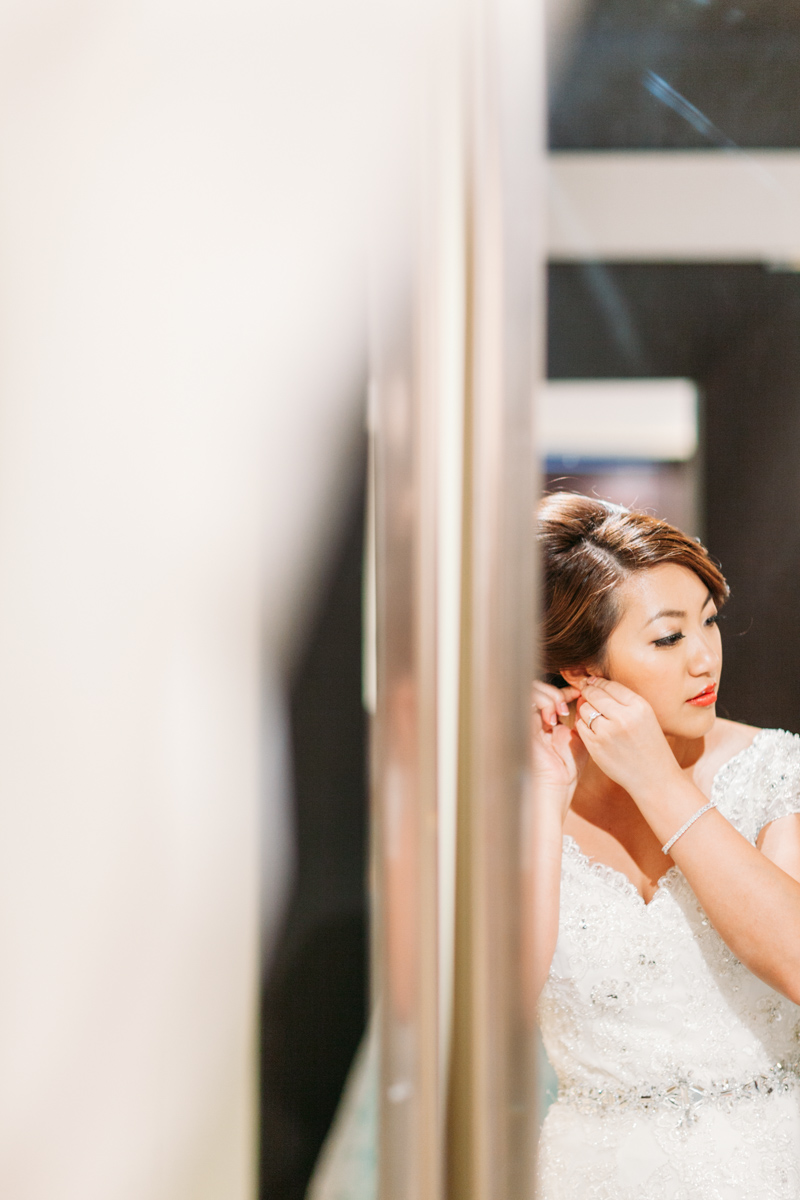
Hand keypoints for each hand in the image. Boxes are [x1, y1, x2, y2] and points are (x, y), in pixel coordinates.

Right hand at [531, 680, 586, 820]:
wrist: (555, 788)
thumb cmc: (567, 769)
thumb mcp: (580, 738)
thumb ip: (582, 719)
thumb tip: (585, 697)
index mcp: (547, 722)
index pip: (550, 695)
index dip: (564, 690)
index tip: (579, 693)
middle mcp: (535, 720)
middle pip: (538, 688)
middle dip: (556, 691)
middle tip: (569, 703)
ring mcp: (526, 722)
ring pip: (530, 691)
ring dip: (549, 696)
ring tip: (561, 710)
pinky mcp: (521, 725)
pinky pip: (526, 703)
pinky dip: (541, 704)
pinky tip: (552, 719)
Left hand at [575, 676, 681, 800]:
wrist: (654, 778)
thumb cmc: (650, 746)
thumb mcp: (646, 717)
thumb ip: (624, 701)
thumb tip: (595, 684)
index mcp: (639, 707)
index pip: (610, 685)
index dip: (598, 682)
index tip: (593, 682)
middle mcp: (623, 718)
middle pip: (594, 694)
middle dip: (588, 692)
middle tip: (586, 693)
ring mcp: (607, 733)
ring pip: (584, 709)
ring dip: (585, 708)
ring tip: (592, 713)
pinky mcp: (596, 747)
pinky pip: (581, 726)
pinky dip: (583, 724)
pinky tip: (592, 727)